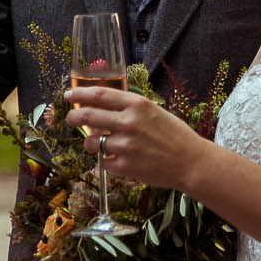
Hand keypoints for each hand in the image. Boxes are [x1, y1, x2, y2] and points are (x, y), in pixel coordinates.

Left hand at [64, 87, 201, 186]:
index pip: (100, 94)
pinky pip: (103, 162)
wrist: (191, 162)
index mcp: (138, 105)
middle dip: (73, 117)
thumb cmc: (174, 135)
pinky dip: (107, 161)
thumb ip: (130, 107)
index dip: (80, 94)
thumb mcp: (154, 111)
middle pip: (87, 115)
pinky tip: (120, 159)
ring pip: (91, 142)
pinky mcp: (124, 166)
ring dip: (91, 143)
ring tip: (101, 144)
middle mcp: (129, 123)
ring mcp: (125, 146)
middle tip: (70, 118)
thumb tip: (102, 104)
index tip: (69, 94)